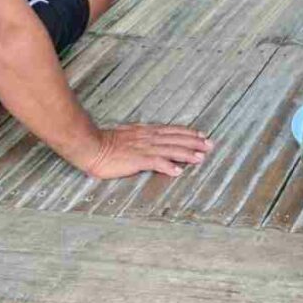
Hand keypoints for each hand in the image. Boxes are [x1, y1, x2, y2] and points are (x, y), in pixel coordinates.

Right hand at [79, 123, 212, 178]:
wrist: (91, 145)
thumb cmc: (107, 142)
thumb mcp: (129, 135)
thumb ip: (142, 137)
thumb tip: (153, 140)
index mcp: (147, 131)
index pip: (173, 131)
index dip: (189, 133)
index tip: (203, 135)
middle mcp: (149, 137)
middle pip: (177, 139)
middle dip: (195, 142)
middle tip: (211, 145)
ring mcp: (144, 148)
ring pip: (171, 149)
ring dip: (187, 154)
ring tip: (201, 158)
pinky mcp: (137, 160)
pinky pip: (156, 163)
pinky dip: (168, 166)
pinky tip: (178, 171)